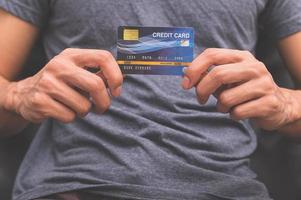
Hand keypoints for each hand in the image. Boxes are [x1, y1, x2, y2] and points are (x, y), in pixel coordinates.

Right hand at [1, 48, 122, 122]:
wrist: (25, 94)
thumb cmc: (60, 83)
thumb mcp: (77, 71)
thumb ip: (99, 73)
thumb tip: (126, 74)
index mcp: (72, 55)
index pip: (103, 57)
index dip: (116, 76)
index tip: (116, 91)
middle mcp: (59, 65)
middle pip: (96, 84)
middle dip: (104, 102)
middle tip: (102, 108)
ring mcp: (47, 83)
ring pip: (83, 105)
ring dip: (85, 111)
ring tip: (75, 105)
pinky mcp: (40, 101)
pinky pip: (69, 116)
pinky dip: (71, 117)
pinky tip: (62, 110)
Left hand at [182, 48, 295, 130]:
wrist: (279, 105)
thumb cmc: (245, 90)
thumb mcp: (228, 78)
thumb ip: (209, 75)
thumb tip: (186, 76)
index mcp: (241, 56)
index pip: (212, 54)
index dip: (194, 69)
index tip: (185, 83)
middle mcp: (254, 67)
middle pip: (218, 74)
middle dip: (202, 90)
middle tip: (200, 99)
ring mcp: (264, 84)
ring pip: (226, 98)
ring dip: (220, 106)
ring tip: (227, 106)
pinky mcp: (269, 103)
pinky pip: (238, 112)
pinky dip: (232, 115)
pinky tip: (239, 112)